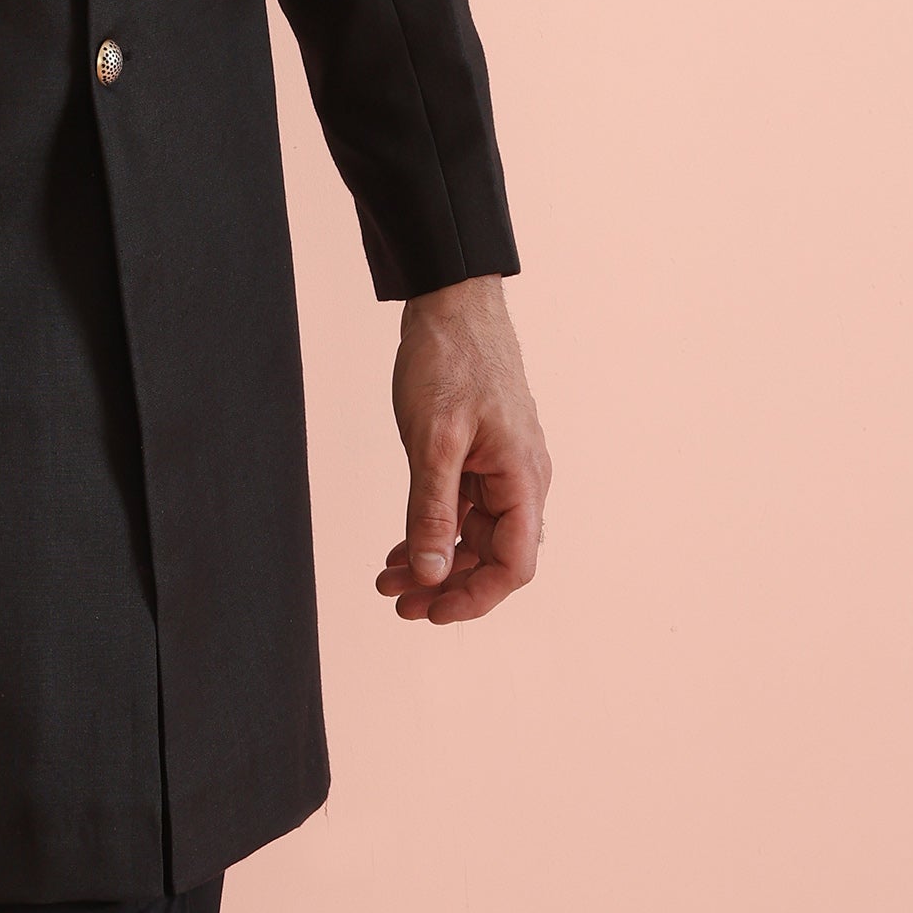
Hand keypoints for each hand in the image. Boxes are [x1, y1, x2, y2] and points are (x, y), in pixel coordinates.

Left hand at [378, 275, 549, 624]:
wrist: (451, 301)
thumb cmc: (451, 360)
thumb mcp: (434, 439)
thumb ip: (432, 510)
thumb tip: (432, 574)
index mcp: (523, 480)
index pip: (513, 565)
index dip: (474, 597)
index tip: (429, 611)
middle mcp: (521, 480)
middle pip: (492, 556)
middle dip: (445, 584)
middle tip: (395, 599)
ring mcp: (501, 467)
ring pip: (474, 535)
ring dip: (435, 559)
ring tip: (389, 577)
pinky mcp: (481, 454)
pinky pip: (463, 507)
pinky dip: (434, 528)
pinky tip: (402, 545)